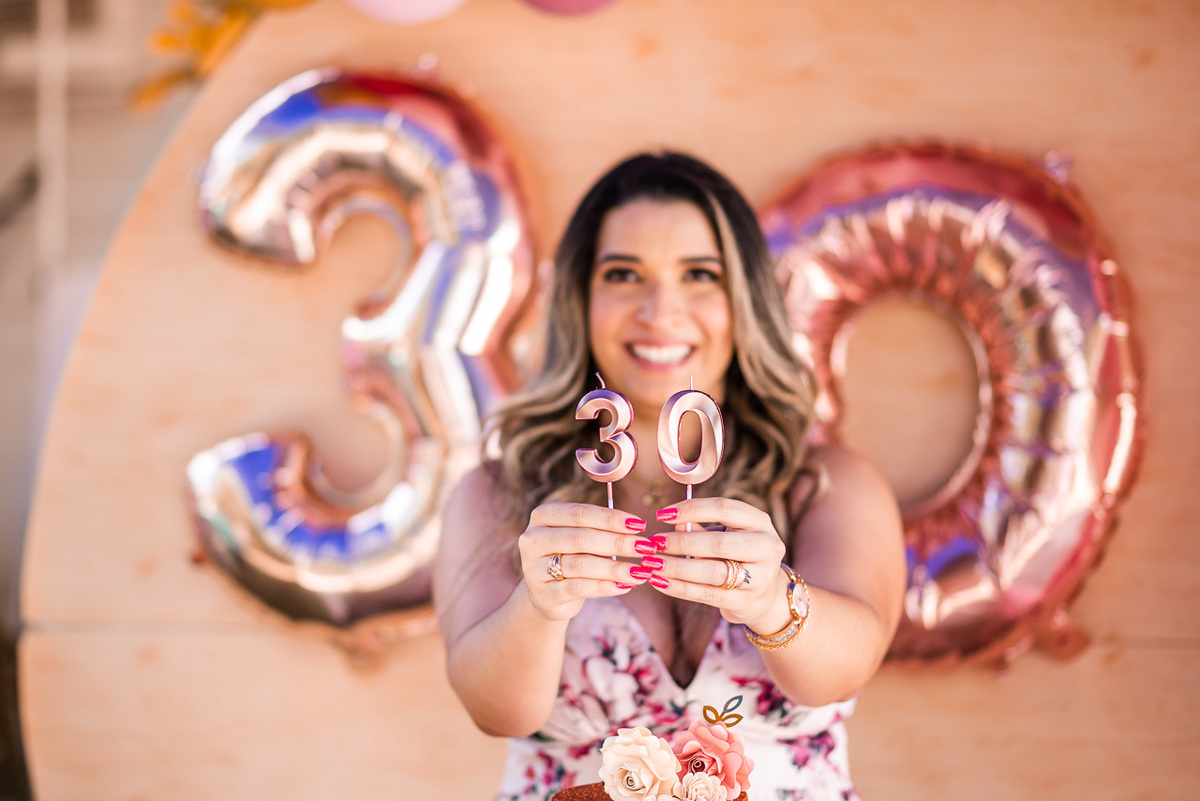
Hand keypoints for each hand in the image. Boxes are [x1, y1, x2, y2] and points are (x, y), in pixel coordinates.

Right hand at [516, 502, 657, 621]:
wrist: (547, 594)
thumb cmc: (571, 556)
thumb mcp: (580, 536)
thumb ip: (600, 528)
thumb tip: (637, 527)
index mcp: (543, 516)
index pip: (580, 513)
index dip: (612, 519)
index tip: (640, 525)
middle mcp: (533, 539)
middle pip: (581, 538)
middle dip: (618, 542)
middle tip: (646, 547)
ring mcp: (534, 568)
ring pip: (581, 565)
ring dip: (615, 568)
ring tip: (641, 571)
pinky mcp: (543, 594)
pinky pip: (578, 588)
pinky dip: (605, 587)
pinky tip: (625, 586)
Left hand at [647, 497, 789, 629]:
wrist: (766, 595)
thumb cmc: (738, 555)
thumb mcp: (726, 535)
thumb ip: (701, 528)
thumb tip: (674, 520)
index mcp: (760, 522)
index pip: (724, 508)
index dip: (691, 509)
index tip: (662, 514)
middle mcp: (766, 547)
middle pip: (719, 543)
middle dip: (681, 542)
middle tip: (654, 543)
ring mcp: (760, 577)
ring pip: (712, 571)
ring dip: (677, 567)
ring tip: (651, 564)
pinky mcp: (746, 601)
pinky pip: (707, 593)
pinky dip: (679, 588)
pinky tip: (659, 581)